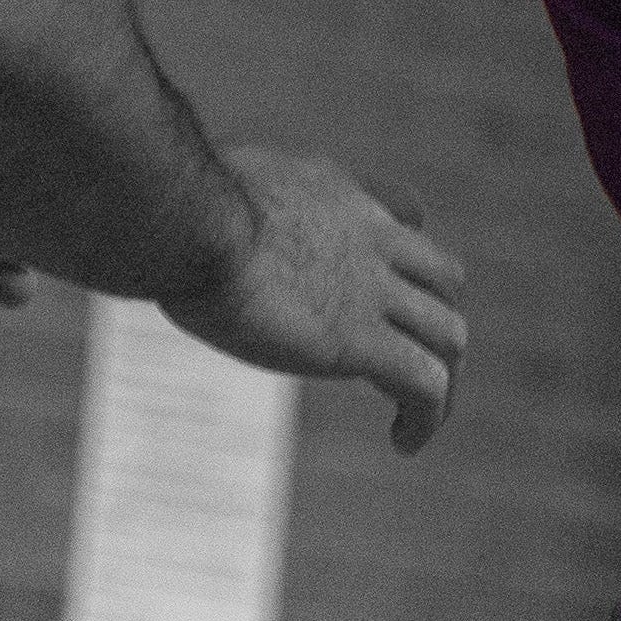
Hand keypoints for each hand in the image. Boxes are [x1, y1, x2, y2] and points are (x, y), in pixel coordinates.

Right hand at [160, 146, 468, 453]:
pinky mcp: (360, 341)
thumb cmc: (175, 200)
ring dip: (442, 380)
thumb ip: (213, 193)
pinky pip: (425, 383)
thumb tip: (170, 198)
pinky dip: (426, 417)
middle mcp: (370, 237)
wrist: (189, 221)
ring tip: (416, 419)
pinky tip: (404, 442)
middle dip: (436, 324)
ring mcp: (371, 290)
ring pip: (450, 334)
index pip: (407, 214)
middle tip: (407, 367)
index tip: (390, 292)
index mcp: (334, 195)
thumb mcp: (204, 178)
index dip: (405, 258)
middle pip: (445, 280)